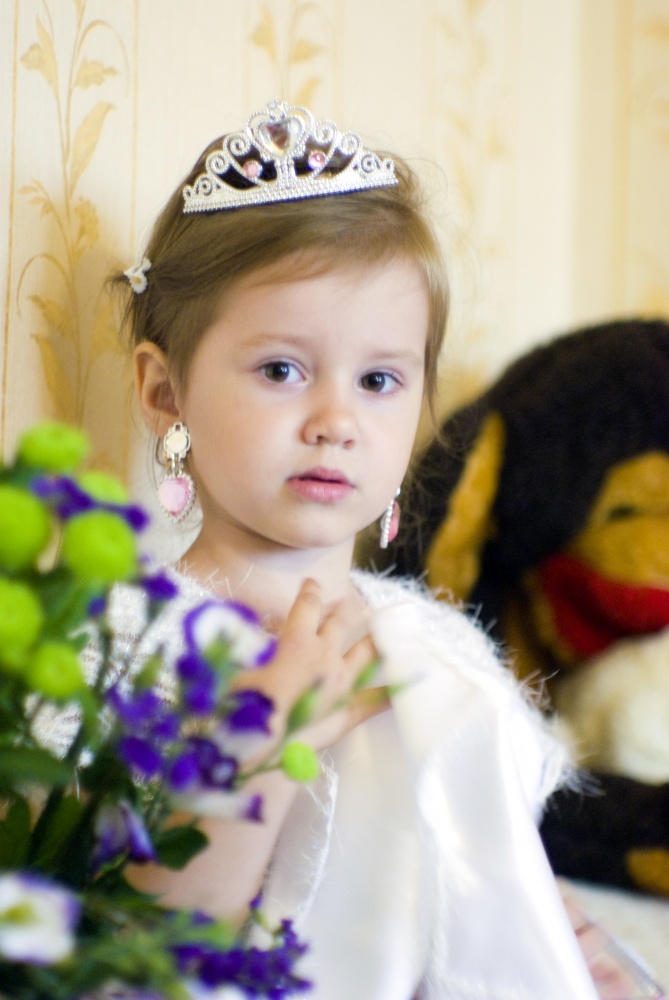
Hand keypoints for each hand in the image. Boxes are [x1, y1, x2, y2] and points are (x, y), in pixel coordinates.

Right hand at [234, 578, 388, 753]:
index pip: (307, 606)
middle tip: (349, 601)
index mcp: (297, 642)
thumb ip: (250, 653)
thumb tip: (252, 644)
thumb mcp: (238, 670)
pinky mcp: (350, 711)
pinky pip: (377, 699)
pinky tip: (409, 685)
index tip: (312, 584)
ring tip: (385, 628)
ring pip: (366, 651)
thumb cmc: (243, 706)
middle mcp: (324, 656)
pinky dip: (393, 691)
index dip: (310, 592)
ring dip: (375, 638)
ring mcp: (342, 683)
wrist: (263, 747)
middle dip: (345, 609)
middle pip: (341, 623)